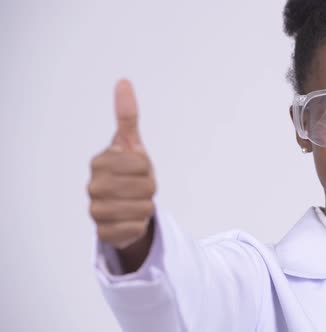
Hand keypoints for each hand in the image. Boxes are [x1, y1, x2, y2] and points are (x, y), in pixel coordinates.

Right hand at [88, 79, 155, 249]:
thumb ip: (127, 117)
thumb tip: (123, 82)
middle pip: (146, 187)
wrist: (124, 208)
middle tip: (138, 188)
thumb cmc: (129, 172)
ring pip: (144, 208)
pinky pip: (136, 228)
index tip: (138, 170)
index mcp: (100, 162)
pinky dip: (139, 225)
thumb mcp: (131, 145)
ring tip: (135, 203)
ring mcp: (95, 211)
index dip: (147, 168)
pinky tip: (129, 221)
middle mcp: (93, 186)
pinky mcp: (103, 234)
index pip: (142, 164)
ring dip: (146, 207)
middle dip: (149, 188)